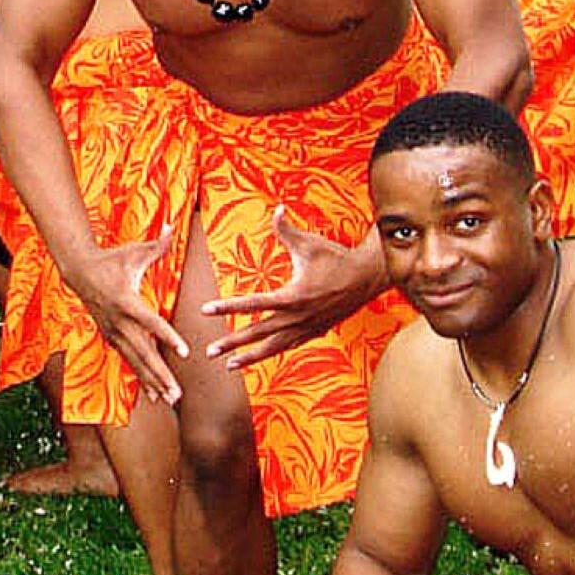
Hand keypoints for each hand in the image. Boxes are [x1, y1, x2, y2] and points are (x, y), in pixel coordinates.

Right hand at [67, 229, 189, 404]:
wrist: (79, 271)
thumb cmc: (111, 259)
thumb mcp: (134, 251)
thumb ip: (158, 244)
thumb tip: (175, 226)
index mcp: (127, 301)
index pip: (152, 323)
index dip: (168, 338)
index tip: (185, 352)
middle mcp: (119, 322)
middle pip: (143, 352)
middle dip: (160, 374)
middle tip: (178, 393)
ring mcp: (113, 332)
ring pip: (135, 362)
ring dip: (152, 381)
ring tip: (170, 400)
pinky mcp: (111, 338)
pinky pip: (128, 361)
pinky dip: (141, 378)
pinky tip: (155, 395)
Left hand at [200, 208, 383, 369]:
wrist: (368, 277)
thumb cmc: (337, 258)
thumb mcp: (310, 243)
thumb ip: (287, 229)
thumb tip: (276, 208)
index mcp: (293, 296)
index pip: (252, 303)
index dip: (227, 307)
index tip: (205, 310)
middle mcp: (298, 316)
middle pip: (258, 333)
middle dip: (232, 343)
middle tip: (210, 351)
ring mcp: (308, 327)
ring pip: (274, 346)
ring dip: (250, 356)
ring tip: (230, 365)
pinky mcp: (316, 331)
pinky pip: (291, 345)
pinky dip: (274, 351)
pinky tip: (262, 356)